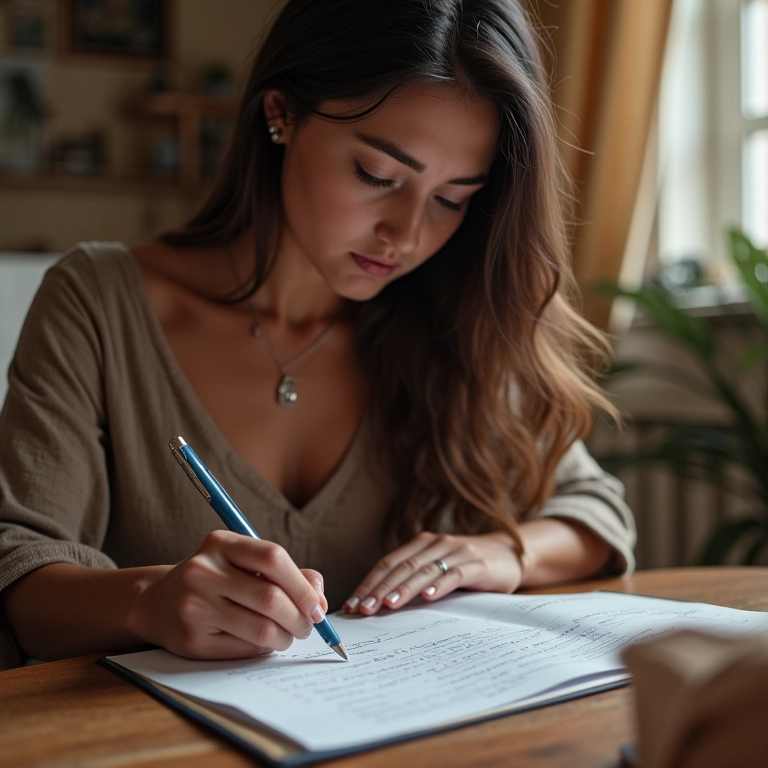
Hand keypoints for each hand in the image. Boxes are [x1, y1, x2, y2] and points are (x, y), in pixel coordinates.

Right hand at [126, 530, 327, 658]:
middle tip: (310, 625)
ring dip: (286, 637)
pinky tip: (265, 641)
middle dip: (300, 617)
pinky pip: (244, 648)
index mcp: (220, 543)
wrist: (157, 602)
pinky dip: (265, 648)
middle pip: (270, 598)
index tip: (318, 604)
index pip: (273, 558)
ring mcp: (194, 606)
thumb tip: (319, 596)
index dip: (302, 585)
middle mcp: (203, 571)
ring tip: (289, 635)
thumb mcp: (244, 563)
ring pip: (261, 629)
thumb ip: (286, 573)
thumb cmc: (215, 579)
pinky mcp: (192, 639)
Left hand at [343, 531, 522, 614]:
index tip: (352, 604)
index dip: (369, 583)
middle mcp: (436, 544)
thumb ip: (415, 580)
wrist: (510, 553)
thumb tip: (380, 605)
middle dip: (379, 589)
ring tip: (387, 605)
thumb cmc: (467, 566)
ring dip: (404, 589)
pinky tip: (428, 597)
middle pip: (401, 567)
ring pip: (424, 570)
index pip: (388, 563)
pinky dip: (440, 585)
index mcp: (421, 544)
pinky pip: (456, 574)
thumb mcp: (438, 569)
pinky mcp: (478, 564)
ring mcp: (457, 552)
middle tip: (363, 609)